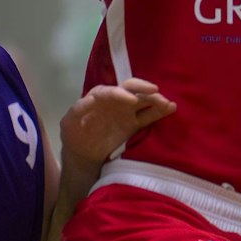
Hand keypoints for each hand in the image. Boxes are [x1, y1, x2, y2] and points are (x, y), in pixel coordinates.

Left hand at [61, 78, 175, 163]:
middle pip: (130, 89)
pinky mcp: (134, 122)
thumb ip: (78, 111)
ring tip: (169, 104)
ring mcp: (126, 110)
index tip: (130, 100)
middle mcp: (115, 100)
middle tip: (155, 92)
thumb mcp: (69, 123)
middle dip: (142, 89)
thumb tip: (88, 101)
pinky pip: (149, 115)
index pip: (109, 91)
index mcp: (98, 97)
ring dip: (156, 101)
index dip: (120, 93)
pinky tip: (171, 108)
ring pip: (143, 101)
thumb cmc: (74, 133)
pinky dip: (160, 112)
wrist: (83, 151)